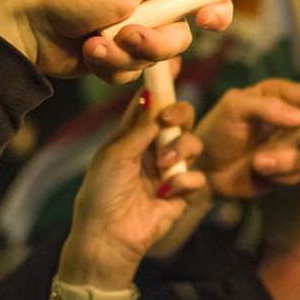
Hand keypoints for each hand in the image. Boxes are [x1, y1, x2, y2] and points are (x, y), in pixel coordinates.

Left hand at [0, 0, 231, 81]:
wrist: (24, 26)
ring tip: (99, 42)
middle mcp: (144, 0)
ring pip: (156, 56)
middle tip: (133, 34)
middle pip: (181, 32)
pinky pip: (132, 71)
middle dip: (157, 39)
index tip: (210, 20)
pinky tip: (88, 50)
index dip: (212, 5)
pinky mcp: (113, 57)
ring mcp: (128, 30)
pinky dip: (110, 64)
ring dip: (128, 53)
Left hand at [57, 93, 204, 290]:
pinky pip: (197, 177)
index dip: (163, 83)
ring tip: (162, 168)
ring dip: (180, 151)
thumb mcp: (115, 154)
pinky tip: (166, 193)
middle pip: (181, 119)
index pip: (152, 104)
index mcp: (133, 136)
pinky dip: (184, 181)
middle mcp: (154, 149)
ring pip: (194, 145)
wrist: (107, 238)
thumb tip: (152, 93)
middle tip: (169, 121)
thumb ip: (139, 126)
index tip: (172, 61)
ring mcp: (170, 171)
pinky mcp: (182, 194)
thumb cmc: (101, 194)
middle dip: (180, 115)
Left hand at [194, 79, 299, 198]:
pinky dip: (279, 175)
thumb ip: (266, 107)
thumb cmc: (217, 130)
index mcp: (281, 96)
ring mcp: (291, 147)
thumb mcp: (234, 108)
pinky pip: (296, 175)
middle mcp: (292, 120)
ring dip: (287, 161)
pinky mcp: (287, 170)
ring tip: (258, 162)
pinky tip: (258, 171)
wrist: (204, 168)